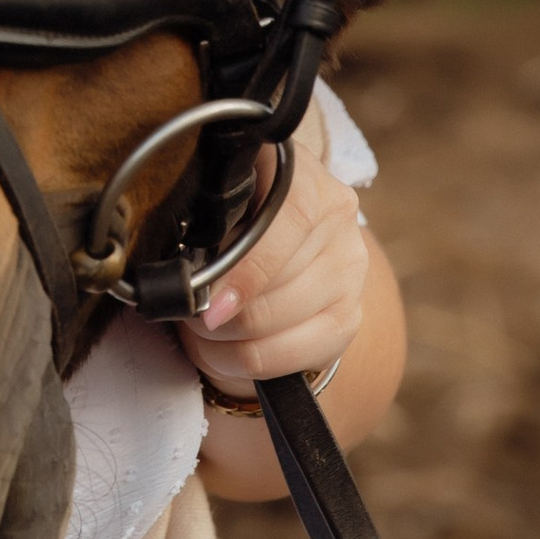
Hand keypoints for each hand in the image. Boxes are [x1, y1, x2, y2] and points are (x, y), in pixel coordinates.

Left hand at [177, 148, 366, 405]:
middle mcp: (340, 219)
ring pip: (275, 323)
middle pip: (277, 283)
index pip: (291, 221)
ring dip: (222, 338)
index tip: (207, 301)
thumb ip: (206, 228)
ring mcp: (351, 269)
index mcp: (306, 177)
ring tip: (199, 327)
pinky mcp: (348, 317)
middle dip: (217, 309)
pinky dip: (242, 361)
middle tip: (188, 311)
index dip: (247, 268)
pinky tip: (223, 350)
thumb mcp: (217, 206)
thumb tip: (189, 282)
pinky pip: (287, 357)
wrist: (275, 244)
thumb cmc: (233, 220)